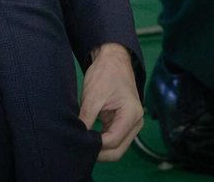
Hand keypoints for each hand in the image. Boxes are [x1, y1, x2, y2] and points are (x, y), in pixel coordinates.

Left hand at [80, 43, 141, 160]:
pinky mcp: (125, 123)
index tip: (79, 142)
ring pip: (117, 147)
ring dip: (101, 149)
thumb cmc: (105, 73)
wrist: (114, 60)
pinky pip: (115, 139)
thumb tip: (77, 137)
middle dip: (99, 153)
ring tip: (82, 144)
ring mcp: (132, 124)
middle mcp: (136, 122)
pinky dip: (102, 142)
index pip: (113, 140)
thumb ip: (86, 117)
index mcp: (131, 114)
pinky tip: (89, 139)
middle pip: (118, 150)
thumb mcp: (92, 95)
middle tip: (79, 149)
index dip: (96, 145)